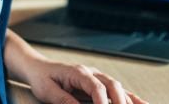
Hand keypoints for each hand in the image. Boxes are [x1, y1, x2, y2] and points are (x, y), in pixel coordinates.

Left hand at [26, 59, 147, 103]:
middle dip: (120, 103)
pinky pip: (117, 91)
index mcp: (78, 72)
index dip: (103, 103)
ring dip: (128, 101)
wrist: (39, 68)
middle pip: (112, 85)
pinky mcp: (99, 84)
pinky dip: (130, 98)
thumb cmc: (42, 78)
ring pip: (117, 87)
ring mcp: (96, 77)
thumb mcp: (48, 92)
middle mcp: (91, 72)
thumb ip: (63, 101)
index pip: (96, 87)